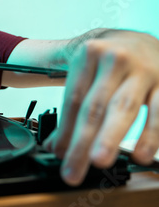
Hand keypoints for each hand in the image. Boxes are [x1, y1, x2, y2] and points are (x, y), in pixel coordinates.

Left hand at [43, 30, 158, 184]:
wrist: (139, 39)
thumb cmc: (105, 61)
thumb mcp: (83, 69)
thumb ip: (71, 105)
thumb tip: (56, 145)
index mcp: (89, 54)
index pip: (74, 98)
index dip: (65, 129)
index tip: (58, 153)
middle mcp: (115, 60)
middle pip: (95, 106)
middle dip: (82, 141)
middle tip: (73, 168)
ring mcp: (143, 71)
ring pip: (125, 108)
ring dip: (112, 138)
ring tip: (100, 161)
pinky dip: (151, 135)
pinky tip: (141, 154)